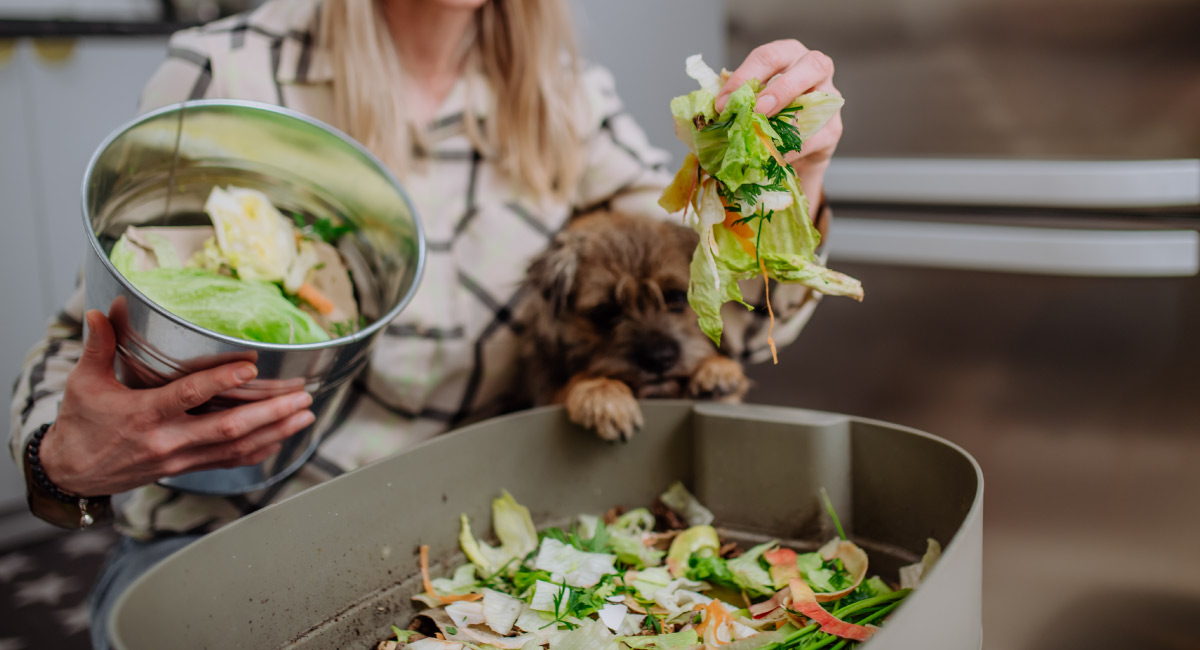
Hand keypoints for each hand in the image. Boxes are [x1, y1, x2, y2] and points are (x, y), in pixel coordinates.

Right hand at [38, 310, 314, 496]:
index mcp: (143, 414)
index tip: (252, 369)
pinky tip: (283, 438)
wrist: (72, 474)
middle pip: (227, 428)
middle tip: (301, 396)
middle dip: (270, 413)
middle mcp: (167, 440)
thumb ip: (98, 346)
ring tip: (306, 414)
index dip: (222, 382)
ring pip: (236, 448)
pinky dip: (259, 451)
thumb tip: (104, 310)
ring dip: (275, 431)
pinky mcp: (186, 468)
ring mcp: (180, 458)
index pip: (189, 396)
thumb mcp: (84, 383)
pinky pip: (229, 462)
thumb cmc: (81, 425)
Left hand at [716, 40, 843, 205]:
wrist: (792, 151)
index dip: (745, 77)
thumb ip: (735, 100)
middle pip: (811, 65)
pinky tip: (771, 156)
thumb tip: (708, 112)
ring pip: (819, 101)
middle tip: (756, 110)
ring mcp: (829, 100)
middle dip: (781, 88)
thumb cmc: (769, 116)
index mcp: (789, 56)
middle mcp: (815, 71)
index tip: (723, 104)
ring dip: (787, 121)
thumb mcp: (750, 103)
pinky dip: (791, 149)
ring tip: (761, 136)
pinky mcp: (833, 130)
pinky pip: (815, 137)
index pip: (769, 57)